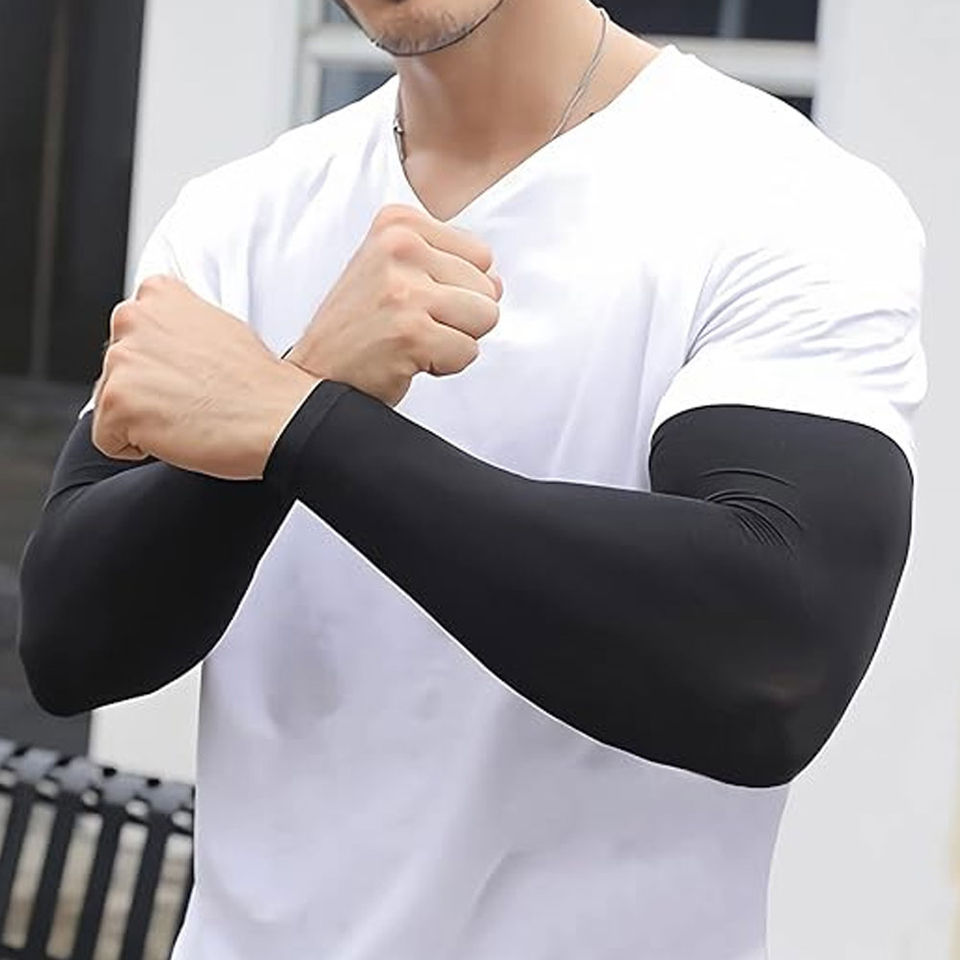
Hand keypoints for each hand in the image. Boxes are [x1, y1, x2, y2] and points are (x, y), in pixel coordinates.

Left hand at [92, 275, 318, 479]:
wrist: (280, 417)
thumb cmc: (260, 384)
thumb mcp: (221, 328)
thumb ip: (180, 328)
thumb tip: (162, 348)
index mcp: (158, 294)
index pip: (130, 336)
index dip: (159, 365)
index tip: (187, 377)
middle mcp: (133, 318)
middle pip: (117, 370)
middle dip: (146, 391)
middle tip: (192, 400)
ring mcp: (122, 359)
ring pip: (111, 404)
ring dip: (143, 419)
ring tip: (188, 417)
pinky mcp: (117, 402)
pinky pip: (107, 439)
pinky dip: (135, 449)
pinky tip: (175, 436)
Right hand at [286, 204, 502, 406]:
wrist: (317, 372)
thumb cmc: (360, 325)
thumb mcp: (395, 269)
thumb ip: (451, 264)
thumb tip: (497, 284)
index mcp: (398, 223)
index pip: (481, 256)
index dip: (456, 287)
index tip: (412, 299)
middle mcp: (399, 247)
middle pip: (489, 287)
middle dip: (458, 316)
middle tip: (409, 323)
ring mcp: (404, 289)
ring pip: (485, 318)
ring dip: (454, 339)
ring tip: (410, 339)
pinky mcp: (411, 332)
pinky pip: (468, 352)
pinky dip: (444, 365)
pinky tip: (406, 357)